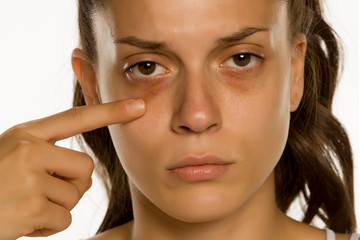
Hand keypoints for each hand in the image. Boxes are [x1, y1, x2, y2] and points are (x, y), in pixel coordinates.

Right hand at [0, 99, 145, 239]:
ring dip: (55, 208)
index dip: (111, 111)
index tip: (140, 106)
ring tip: (23, 206)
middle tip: (36, 193)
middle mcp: (28, 149)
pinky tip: (21, 222)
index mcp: (26, 134)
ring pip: (75, 197)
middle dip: (69, 187)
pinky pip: (63, 220)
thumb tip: (85, 174)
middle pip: (85, 169)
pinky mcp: (29, 206)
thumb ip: (47, 154)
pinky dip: (47, 227)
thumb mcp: (12, 156)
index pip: (77, 118)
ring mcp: (28, 176)